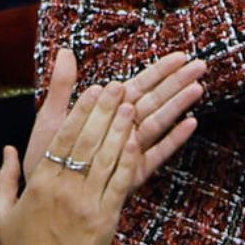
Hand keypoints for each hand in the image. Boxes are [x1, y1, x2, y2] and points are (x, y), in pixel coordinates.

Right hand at [0, 69, 141, 244]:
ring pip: (107, 158)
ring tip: (131, 104)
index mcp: (39, 184)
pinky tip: (136, 140)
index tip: (93, 90)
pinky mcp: (106, 220)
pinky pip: (120, 183)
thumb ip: (5, 179)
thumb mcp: (0, 214)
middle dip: (104, 111)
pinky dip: (129, 160)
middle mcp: (64, 189)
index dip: (80, 112)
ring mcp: (87, 204)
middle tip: (118, 87)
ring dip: (120, 128)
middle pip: (88, 141)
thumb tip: (8, 150)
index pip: (63, 139)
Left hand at [30, 50, 205, 186]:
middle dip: (177, 82)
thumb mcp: (52, 117)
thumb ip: (62, 86)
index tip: (181, 55)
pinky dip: (172, 139)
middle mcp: (122, 128)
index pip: (139, 84)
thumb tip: (65, 50)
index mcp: (106, 112)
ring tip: (198, 88)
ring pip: (158, 122)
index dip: (160, 70)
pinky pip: (156, 154)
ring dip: (178, 105)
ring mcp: (130, 151)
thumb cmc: (47, 155)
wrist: (44, 194)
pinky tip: (190, 124)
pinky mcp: (133, 173)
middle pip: (154, 99)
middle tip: (201, 65)